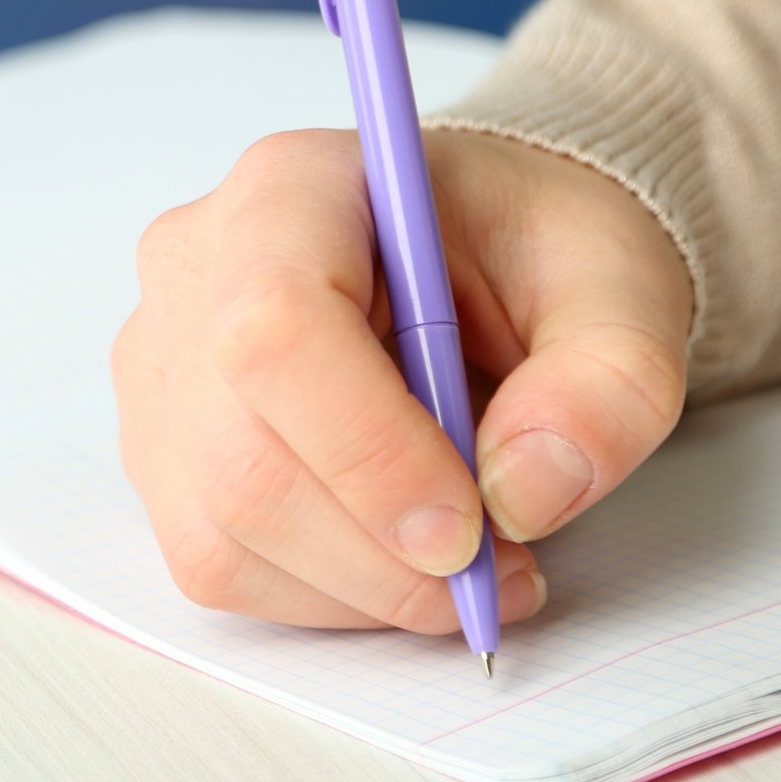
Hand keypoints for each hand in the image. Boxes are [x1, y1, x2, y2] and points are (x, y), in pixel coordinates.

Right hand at [113, 128, 692, 632]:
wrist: (483, 255)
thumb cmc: (528, 251)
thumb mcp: (620, 289)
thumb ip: (607, 382)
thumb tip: (524, 493)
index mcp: (291, 187)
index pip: (275, 327)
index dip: (368, 451)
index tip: (472, 527)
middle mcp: (194, 266)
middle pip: (243, 456)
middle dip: (386, 552)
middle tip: (501, 568)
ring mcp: (161, 363)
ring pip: (223, 528)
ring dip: (365, 586)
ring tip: (469, 561)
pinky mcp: (160, 447)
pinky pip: (217, 562)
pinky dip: (325, 594)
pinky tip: (396, 555)